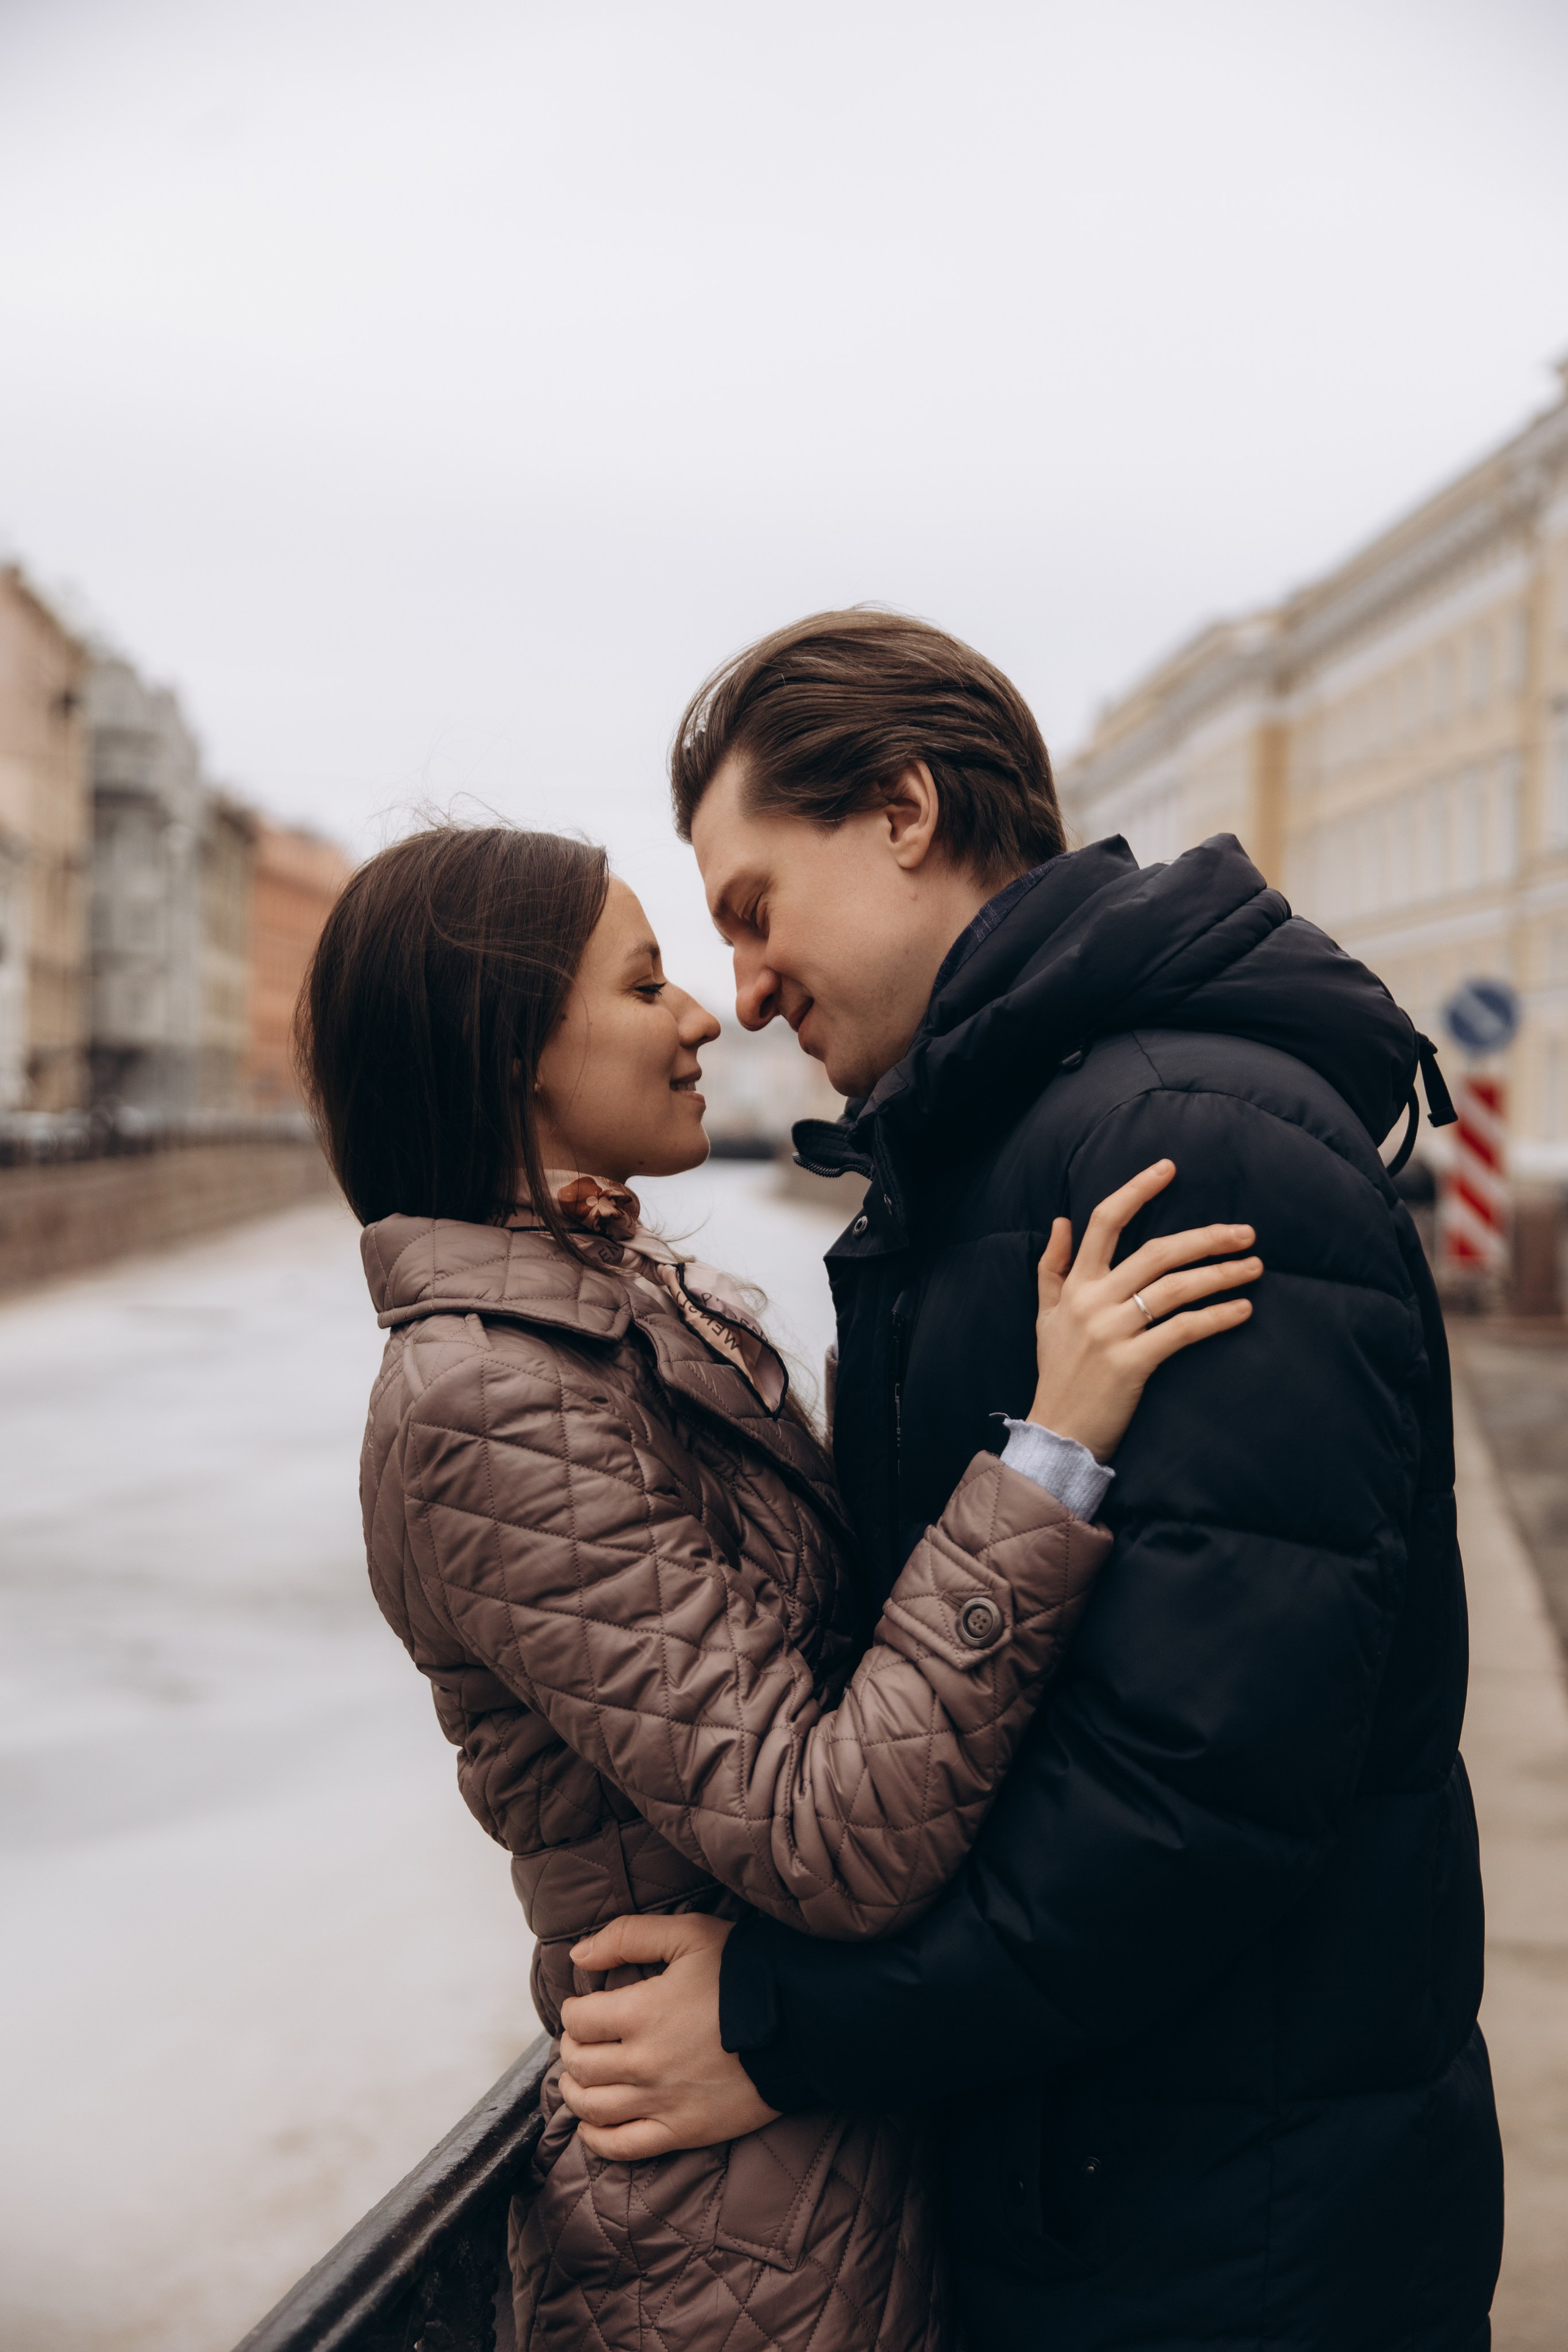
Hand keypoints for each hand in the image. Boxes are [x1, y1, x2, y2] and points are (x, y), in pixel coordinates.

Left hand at [558, 1912, 779, 2159]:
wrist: (799, 2023)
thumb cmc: (743, 1973)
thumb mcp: (689, 1934)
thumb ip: (628, 1936)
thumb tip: (578, 1957)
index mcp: (642, 2012)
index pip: (579, 2020)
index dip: (574, 2011)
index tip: (584, 2008)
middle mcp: (645, 2061)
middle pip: (581, 2064)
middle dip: (572, 2049)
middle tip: (582, 2040)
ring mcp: (663, 2101)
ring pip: (594, 2107)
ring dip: (576, 2091)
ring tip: (582, 2077)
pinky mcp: (684, 2130)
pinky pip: (624, 2146)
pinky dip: (597, 2138)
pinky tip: (594, 2125)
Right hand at [1028, 1158, 1259, 1462]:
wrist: (1057, 1432)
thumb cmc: (1057, 1372)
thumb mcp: (1046, 1315)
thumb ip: (1052, 1267)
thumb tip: (1061, 1220)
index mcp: (1076, 1284)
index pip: (1104, 1222)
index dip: (1137, 1189)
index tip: (1169, 1167)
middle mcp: (1093, 1300)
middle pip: (1157, 1251)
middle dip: (1206, 1237)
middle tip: (1246, 1233)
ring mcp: (1112, 1331)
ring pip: (1176, 1288)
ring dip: (1221, 1275)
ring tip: (1254, 1268)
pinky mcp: (1131, 1363)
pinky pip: (1182, 1330)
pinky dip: (1216, 1318)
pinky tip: (1242, 1310)